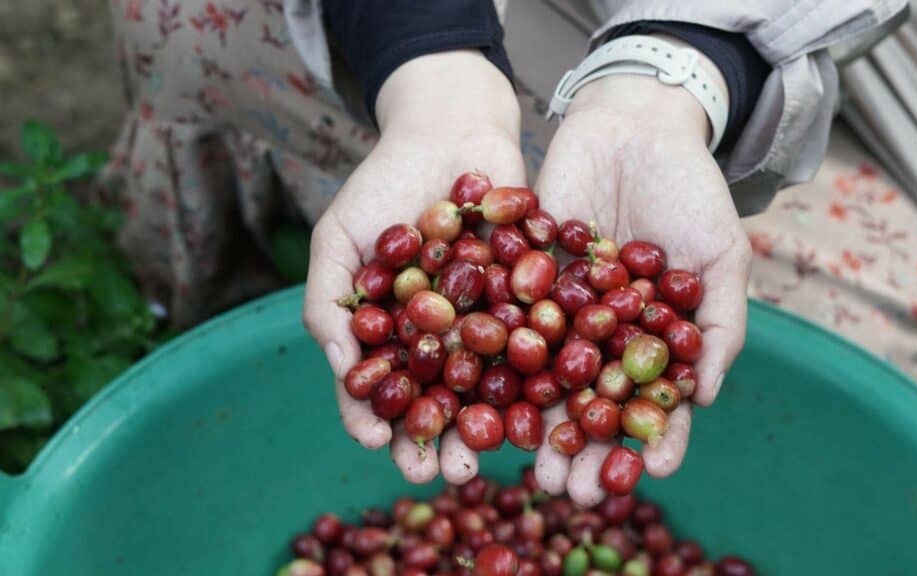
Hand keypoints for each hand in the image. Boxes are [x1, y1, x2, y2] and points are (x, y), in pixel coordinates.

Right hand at [303, 51, 525, 484]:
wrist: (451, 131)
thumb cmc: (382, 183)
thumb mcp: (339, 236)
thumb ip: (330, 299)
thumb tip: (338, 366)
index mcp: (389, 334)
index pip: (378, 390)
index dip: (375, 421)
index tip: (378, 444)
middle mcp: (439, 339)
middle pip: (437, 402)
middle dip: (437, 440)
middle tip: (442, 475)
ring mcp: (487, 323)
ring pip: (489, 386)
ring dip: (488, 427)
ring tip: (490, 458)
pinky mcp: (532, 301)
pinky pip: (536, 344)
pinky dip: (540, 375)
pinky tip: (544, 404)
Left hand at [532, 73, 751, 504]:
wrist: (632, 124)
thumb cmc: (691, 191)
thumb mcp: (723, 257)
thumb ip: (719, 326)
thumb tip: (705, 397)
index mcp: (652, 337)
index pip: (652, 402)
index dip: (653, 439)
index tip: (648, 475)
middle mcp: (603, 332)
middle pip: (589, 403)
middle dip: (580, 448)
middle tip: (568, 491)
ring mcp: (559, 308)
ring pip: (543, 377)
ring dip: (533, 424)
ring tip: (523, 464)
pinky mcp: (519, 276)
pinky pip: (506, 322)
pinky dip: (494, 361)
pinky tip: (483, 396)